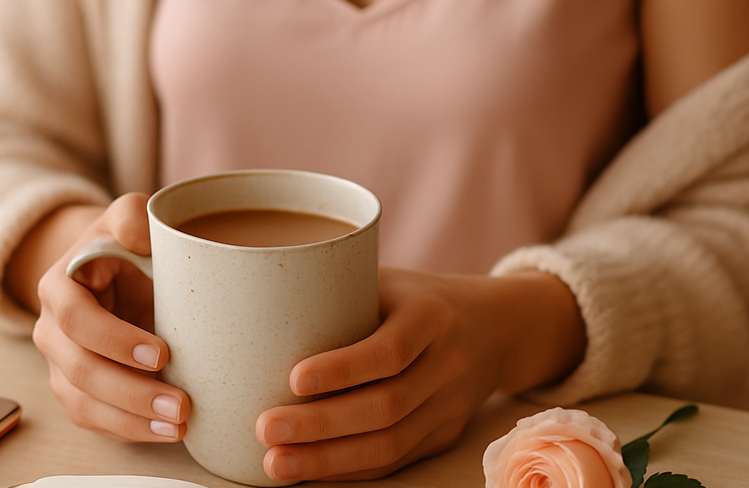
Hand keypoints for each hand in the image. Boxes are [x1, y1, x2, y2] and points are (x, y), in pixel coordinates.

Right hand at [31, 193, 191, 441]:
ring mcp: (61, 363)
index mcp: (59, 286)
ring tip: (180, 426)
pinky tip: (165, 432)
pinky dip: (129, 430)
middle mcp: (52, 329)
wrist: (115, 268)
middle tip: (181, 404)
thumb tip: (138, 235)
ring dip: (133, 420)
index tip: (162, 353)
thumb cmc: (126, 244)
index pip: (76, 319)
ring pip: (84, 404)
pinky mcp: (77, 390)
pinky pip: (94, 420)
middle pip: (80, 370)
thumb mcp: (128, 217)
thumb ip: (132, 216)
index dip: (115, 340)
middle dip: (131, 392)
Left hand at [254, 267, 585, 481]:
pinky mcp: (443, 434)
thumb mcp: (387, 279)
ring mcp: (450, 404)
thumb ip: (337, 292)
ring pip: (391, 444)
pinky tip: (309, 471)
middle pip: (386, 406)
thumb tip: (255, 304)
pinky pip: (395, 460)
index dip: (343, 368)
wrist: (493, 327)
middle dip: (322, 425)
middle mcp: (448, 362)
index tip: (293, 378)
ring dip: (328, 459)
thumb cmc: (416, 297)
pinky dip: (349, 470)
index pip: (390, 349)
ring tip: (276, 463)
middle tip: (265, 428)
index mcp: (431, 315)